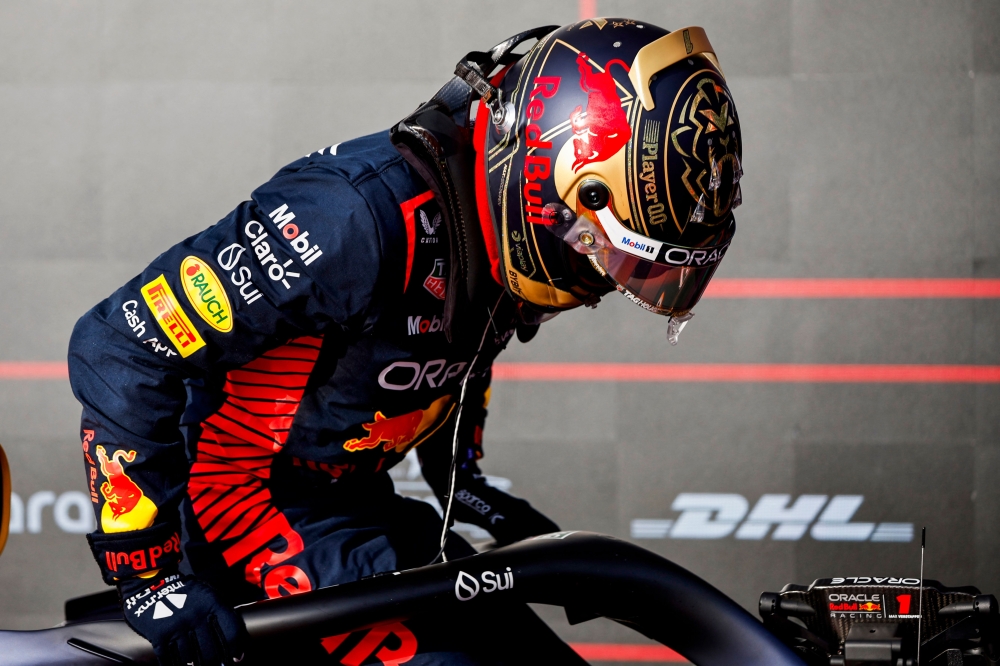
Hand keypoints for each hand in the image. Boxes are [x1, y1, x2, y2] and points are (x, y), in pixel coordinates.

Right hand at [118, 570, 246, 665]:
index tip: (237, 658)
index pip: (231, 631)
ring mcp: (177, 626)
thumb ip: (221, 612)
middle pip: (211, 650)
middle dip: (216, 662)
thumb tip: (235, 637)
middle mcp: (195, 616)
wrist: (150, 584)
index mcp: (212, 604)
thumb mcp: (207, 595)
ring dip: (196, 665)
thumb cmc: (184, 592)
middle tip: (219, 665)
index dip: (236, 648)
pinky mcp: (159, 635)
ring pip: (191, 657)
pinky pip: (169, 658)